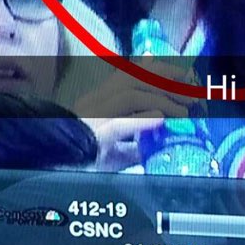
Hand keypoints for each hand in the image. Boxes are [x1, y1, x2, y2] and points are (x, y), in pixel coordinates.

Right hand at [75, 60, 199, 171]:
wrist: (53, 174)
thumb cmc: (81, 162)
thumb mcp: (113, 147)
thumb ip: (134, 138)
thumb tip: (161, 133)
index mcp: (97, 101)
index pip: (130, 74)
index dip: (158, 70)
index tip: (183, 75)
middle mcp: (94, 103)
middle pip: (133, 78)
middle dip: (166, 80)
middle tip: (192, 93)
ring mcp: (91, 119)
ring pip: (129, 96)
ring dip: (161, 100)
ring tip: (183, 112)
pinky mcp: (91, 140)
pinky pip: (117, 125)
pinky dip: (141, 120)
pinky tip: (160, 119)